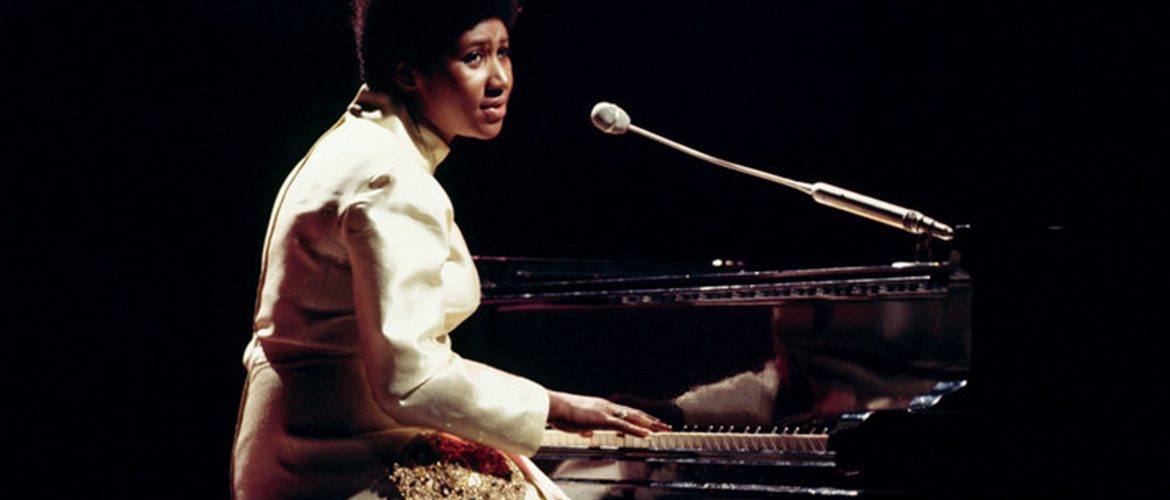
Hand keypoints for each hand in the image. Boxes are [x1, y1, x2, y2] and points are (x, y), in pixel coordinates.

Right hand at [547, 390, 671, 436]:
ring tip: (663, 429)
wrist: (555, 406)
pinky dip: (637, 430)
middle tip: (666, 425)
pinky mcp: (603, 419)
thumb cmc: (562, 413)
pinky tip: (648, 434)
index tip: (652, 422)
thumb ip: (584, 427)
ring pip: (634, 418)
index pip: (627, 412)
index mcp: (602, 406)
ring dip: (651, 424)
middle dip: (652, 420)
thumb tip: (586, 432)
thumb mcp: (576, 422)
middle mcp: (608, 406)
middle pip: (635, 413)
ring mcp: (607, 412)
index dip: (641, 418)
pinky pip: (624, 426)